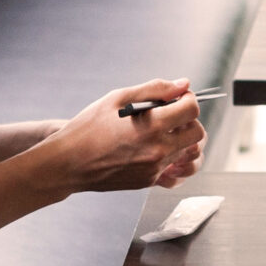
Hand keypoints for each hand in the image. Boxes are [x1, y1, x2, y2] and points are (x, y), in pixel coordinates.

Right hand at [42, 78, 205, 194]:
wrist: (67, 164)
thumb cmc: (87, 129)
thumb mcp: (117, 98)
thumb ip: (154, 89)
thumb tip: (182, 84)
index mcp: (152, 126)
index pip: (192, 110)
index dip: (188, 99)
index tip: (178, 97)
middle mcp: (158, 150)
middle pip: (198, 134)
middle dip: (189, 120)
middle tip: (172, 114)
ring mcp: (154, 168)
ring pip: (187, 152)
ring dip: (181, 139)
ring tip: (162, 131)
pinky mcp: (148, 181)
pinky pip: (173, 168)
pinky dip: (169, 156)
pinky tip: (153, 147)